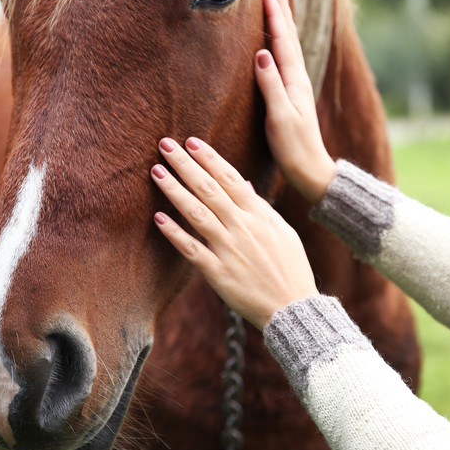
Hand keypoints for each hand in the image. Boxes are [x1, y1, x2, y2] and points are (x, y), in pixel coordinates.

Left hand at [151, 137, 317, 329]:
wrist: (293, 307)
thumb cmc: (290, 267)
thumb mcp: (282, 230)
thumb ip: (260, 206)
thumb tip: (244, 183)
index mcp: (258, 214)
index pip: (229, 177)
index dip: (209, 158)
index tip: (191, 141)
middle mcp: (242, 227)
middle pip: (209, 189)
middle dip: (185, 165)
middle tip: (165, 145)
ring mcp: (229, 249)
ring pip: (197, 213)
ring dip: (174, 191)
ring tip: (156, 171)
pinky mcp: (218, 273)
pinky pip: (192, 249)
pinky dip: (174, 233)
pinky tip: (158, 218)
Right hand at [256, 0, 335, 203]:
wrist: (312, 170)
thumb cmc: (294, 148)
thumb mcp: (280, 119)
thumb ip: (271, 86)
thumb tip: (261, 53)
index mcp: (294, 80)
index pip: (283, 39)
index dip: (275, 12)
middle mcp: (298, 77)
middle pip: (289, 34)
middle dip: (281, 5)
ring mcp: (296, 84)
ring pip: (289, 42)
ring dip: (283, 18)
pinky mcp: (292, 93)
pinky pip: (286, 55)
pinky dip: (281, 38)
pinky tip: (276, 38)